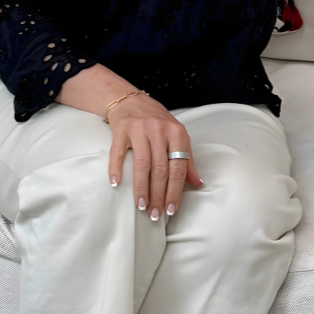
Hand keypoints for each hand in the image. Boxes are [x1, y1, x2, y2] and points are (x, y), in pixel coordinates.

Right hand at [106, 91, 203, 218]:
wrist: (130, 100)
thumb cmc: (156, 121)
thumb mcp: (176, 136)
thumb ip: (187, 159)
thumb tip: (197, 183)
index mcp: (177, 133)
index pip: (178, 168)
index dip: (175, 191)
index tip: (171, 209)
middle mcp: (159, 130)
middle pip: (160, 170)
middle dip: (158, 195)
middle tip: (155, 213)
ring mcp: (140, 129)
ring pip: (142, 165)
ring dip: (141, 189)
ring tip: (141, 206)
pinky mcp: (121, 129)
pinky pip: (118, 152)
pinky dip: (116, 169)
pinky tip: (116, 184)